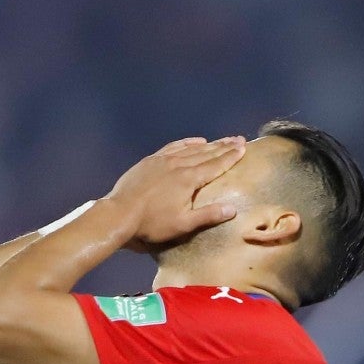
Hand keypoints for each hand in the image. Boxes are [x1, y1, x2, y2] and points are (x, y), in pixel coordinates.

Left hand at [106, 136, 245, 246]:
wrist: (120, 213)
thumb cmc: (153, 222)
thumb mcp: (183, 224)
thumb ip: (208, 215)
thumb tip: (233, 209)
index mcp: (189, 179)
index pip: (215, 165)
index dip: (231, 157)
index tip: (243, 148)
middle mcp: (179, 164)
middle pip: (206, 153)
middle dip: (224, 146)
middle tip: (239, 139)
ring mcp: (164, 160)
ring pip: (191, 148)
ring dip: (209, 144)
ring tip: (221, 140)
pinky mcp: (151, 160)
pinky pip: (174, 146)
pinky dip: (187, 143)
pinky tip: (195, 141)